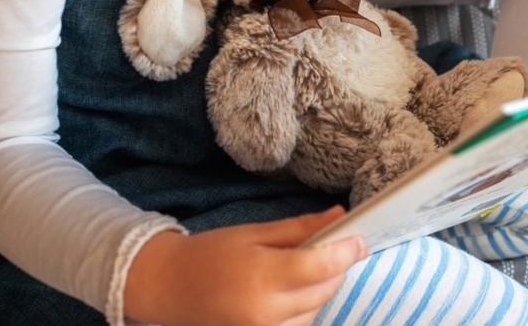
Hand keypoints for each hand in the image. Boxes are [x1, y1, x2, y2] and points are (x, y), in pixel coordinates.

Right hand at [123, 207, 365, 325]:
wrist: (168, 287)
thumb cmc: (210, 253)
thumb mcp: (254, 233)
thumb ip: (299, 229)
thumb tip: (340, 217)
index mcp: (261, 276)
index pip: (320, 266)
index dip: (346, 252)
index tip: (360, 238)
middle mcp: (264, 311)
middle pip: (323, 290)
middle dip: (335, 268)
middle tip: (331, 247)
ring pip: (315, 312)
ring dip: (319, 290)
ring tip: (300, 271)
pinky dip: (303, 310)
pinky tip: (290, 294)